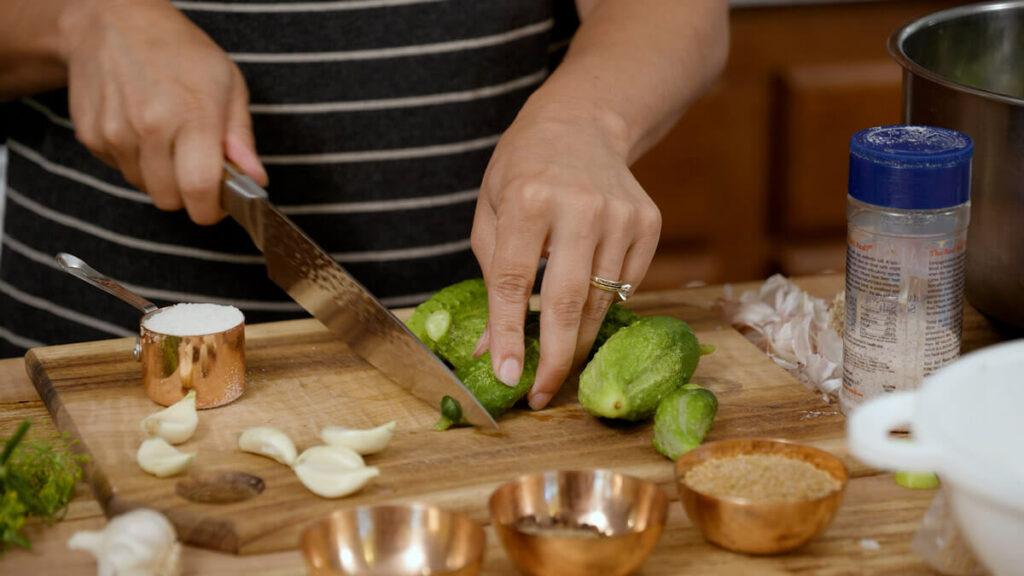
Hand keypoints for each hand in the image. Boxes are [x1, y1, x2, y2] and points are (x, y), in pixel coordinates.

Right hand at [58, 0, 266, 223]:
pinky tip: (143, 131)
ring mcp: (116, 132)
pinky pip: (121, 171)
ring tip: (169, 141)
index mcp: (193, 114)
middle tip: (197, 169)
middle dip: (188, 195)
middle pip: (170, 200)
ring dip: (161, 177)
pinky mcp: (92, 136)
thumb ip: (241, 138)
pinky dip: (136, 162)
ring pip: (145, 188)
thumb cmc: (180, 51)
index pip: (200, 190)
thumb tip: (255, 180)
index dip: (212, 209)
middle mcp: (150, 126)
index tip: (219, 204)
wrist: (113, 22)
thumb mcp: (229, 84)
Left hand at [471, 101, 660, 409]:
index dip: (509, 334)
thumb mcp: (490, 212)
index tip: (507, 377)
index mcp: (527, 200)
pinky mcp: (648, 223)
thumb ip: (490, 276)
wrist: (582, 124)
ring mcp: (621, 215)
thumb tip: (493, 349)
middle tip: (542, 395)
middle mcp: (579, 206)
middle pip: (567, 300)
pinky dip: (602, 307)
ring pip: (600, 300)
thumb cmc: (523, 171)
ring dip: (577, 340)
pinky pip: (625, 285)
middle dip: (554, 357)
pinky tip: (585, 307)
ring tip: (558, 363)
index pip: (513, 281)